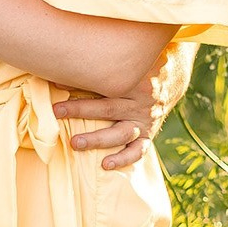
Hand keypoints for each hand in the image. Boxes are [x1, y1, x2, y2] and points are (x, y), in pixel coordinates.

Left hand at [52, 42, 194, 169]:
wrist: (171, 78)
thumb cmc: (137, 68)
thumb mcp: (124, 62)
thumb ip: (98, 68)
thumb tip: (61, 72)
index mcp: (133, 80)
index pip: (104, 83)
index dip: (79, 83)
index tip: (56, 85)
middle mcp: (140, 101)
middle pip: (108, 107)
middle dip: (80, 110)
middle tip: (57, 112)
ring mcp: (145, 119)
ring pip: (121, 132)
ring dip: (97, 139)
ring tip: (75, 143)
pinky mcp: (149, 133)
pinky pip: (139, 150)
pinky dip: (123, 158)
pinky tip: (106, 164)